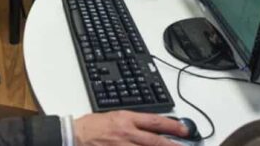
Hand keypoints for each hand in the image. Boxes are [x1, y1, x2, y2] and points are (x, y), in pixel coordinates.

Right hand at [73, 111, 187, 145]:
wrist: (75, 135)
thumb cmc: (92, 126)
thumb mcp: (115, 116)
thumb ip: (133, 121)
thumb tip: (151, 126)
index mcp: (127, 119)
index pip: (155, 122)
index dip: (172, 126)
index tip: (184, 130)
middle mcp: (127, 133)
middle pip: (155, 140)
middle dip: (172, 145)